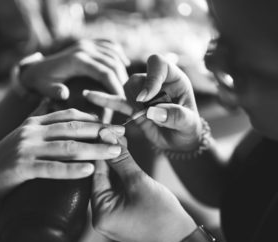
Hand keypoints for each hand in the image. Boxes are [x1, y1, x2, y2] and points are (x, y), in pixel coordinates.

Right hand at [0, 108, 124, 209]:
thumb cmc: (5, 160)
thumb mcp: (22, 135)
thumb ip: (38, 120)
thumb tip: (52, 103)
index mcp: (33, 122)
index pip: (69, 115)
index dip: (93, 118)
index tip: (113, 123)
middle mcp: (30, 131)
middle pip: (73, 128)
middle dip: (100, 131)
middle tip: (123, 134)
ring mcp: (25, 149)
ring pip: (67, 147)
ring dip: (94, 150)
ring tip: (115, 152)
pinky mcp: (20, 168)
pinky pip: (51, 168)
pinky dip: (72, 170)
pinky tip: (89, 171)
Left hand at [21, 39, 129, 99]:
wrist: (36, 69)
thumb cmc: (41, 82)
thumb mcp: (44, 88)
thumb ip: (54, 92)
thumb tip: (64, 94)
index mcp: (77, 60)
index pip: (104, 73)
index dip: (116, 87)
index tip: (122, 100)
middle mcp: (84, 48)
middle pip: (113, 63)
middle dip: (122, 80)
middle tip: (128, 95)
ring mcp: (87, 43)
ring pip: (113, 53)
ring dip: (122, 68)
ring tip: (126, 85)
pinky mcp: (88, 43)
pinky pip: (109, 45)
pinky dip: (119, 53)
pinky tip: (125, 64)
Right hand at [84, 54, 202, 151]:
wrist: (180, 142)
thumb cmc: (188, 130)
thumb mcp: (188, 124)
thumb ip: (174, 116)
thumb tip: (152, 111)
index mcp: (174, 79)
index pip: (158, 64)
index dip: (150, 78)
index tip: (147, 99)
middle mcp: (157, 82)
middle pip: (137, 77)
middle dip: (138, 96)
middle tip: (146, 114)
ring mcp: (142, 93)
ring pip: (126, 88)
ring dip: (129, 103)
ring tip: (140, 116)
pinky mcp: (132, 106)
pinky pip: (116, 100)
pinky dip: (105, 99)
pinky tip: (89, 95)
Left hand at [91, 128, 196, 241]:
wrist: (180, 239)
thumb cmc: (162, 215)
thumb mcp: (139, 182)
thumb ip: (121, 159)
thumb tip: (107, 137)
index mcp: (99, 211)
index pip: (96, 173)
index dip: (102, 149)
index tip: (105, 130)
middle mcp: (100, 215)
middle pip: (101, 177)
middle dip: (109, 154)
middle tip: (114, 132)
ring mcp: (110, 215)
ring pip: (110, 181)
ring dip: (116, 162)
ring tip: (120, 140)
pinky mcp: (120, 212)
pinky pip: (117, 189)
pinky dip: (121, 174)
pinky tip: (125, 156)